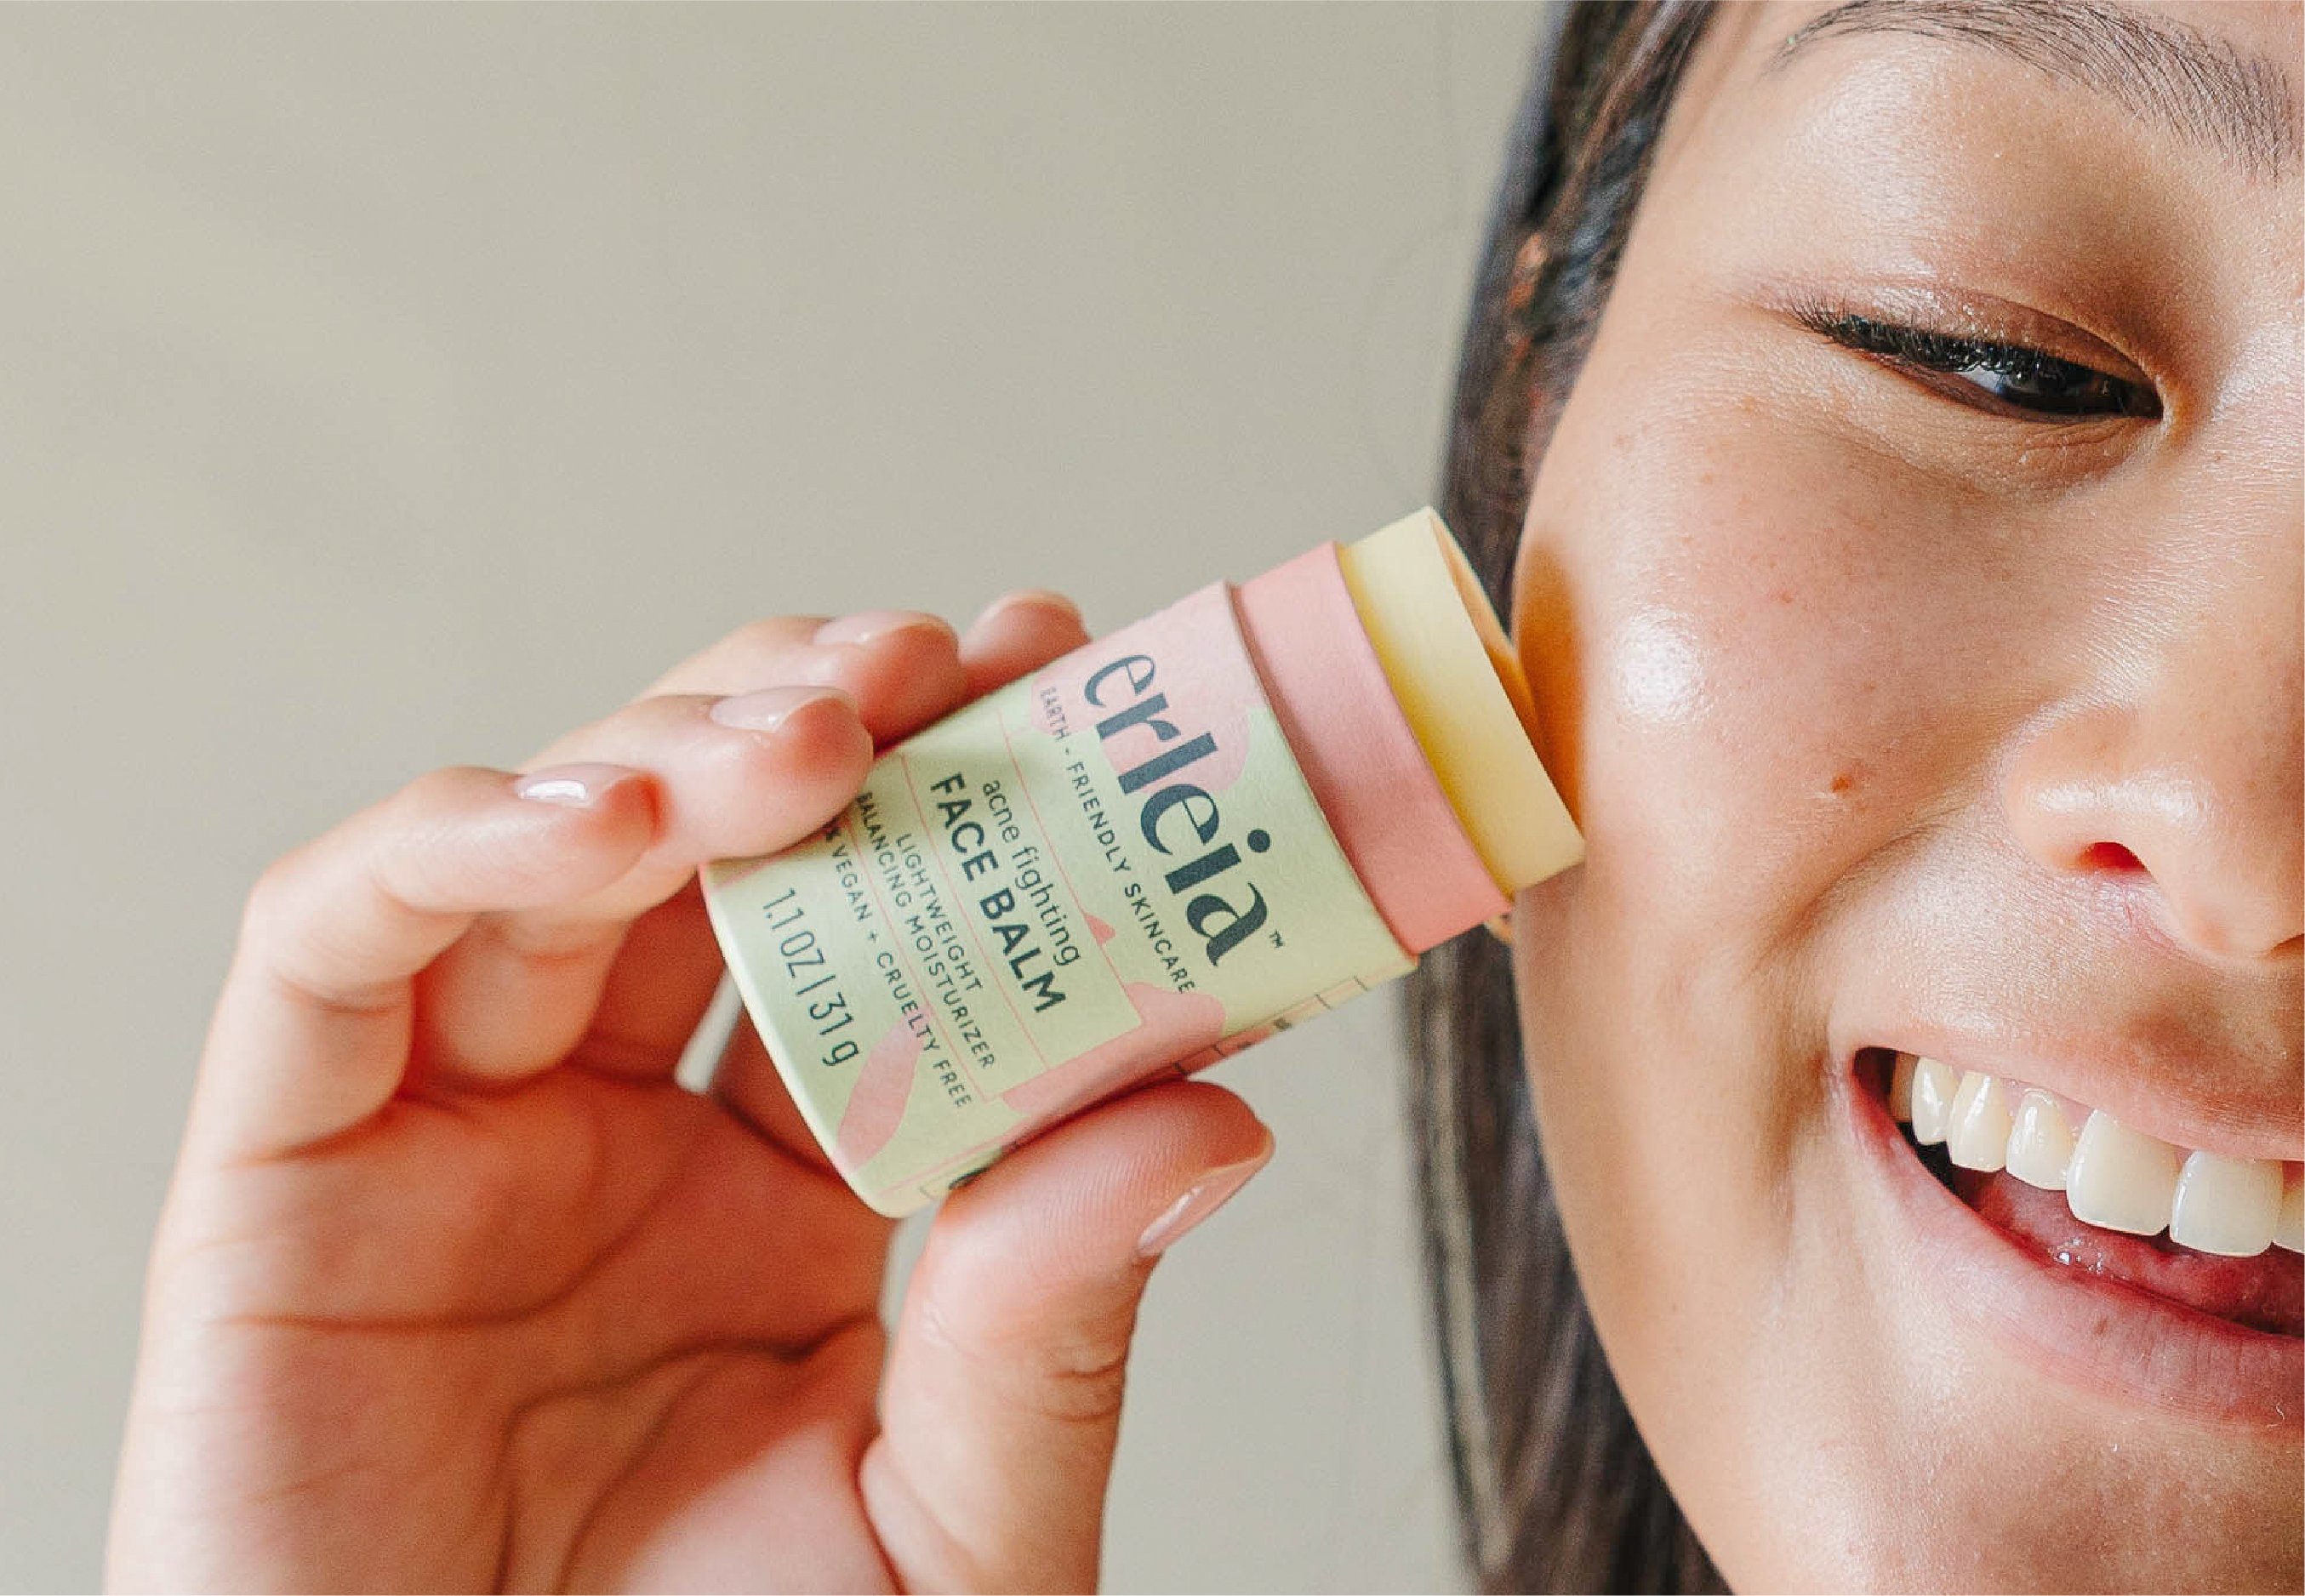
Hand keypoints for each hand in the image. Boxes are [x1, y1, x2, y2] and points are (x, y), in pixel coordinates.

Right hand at [106, 595, 1275, 1595]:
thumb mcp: (942, 1531)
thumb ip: (1051, 1334)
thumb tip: (1216, 1119)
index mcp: (789, 1199)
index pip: (883, 936)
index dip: (965, 793)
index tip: (1062, 670)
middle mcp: (621, 1136)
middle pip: (717, 846)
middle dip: (826, 719)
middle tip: (946, 662)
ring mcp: (453, 1137)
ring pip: (548, 846)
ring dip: (677, 745)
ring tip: (819, 740)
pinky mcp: (281, 1168)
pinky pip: (337, 941)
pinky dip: (462, 842)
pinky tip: (606, 825)